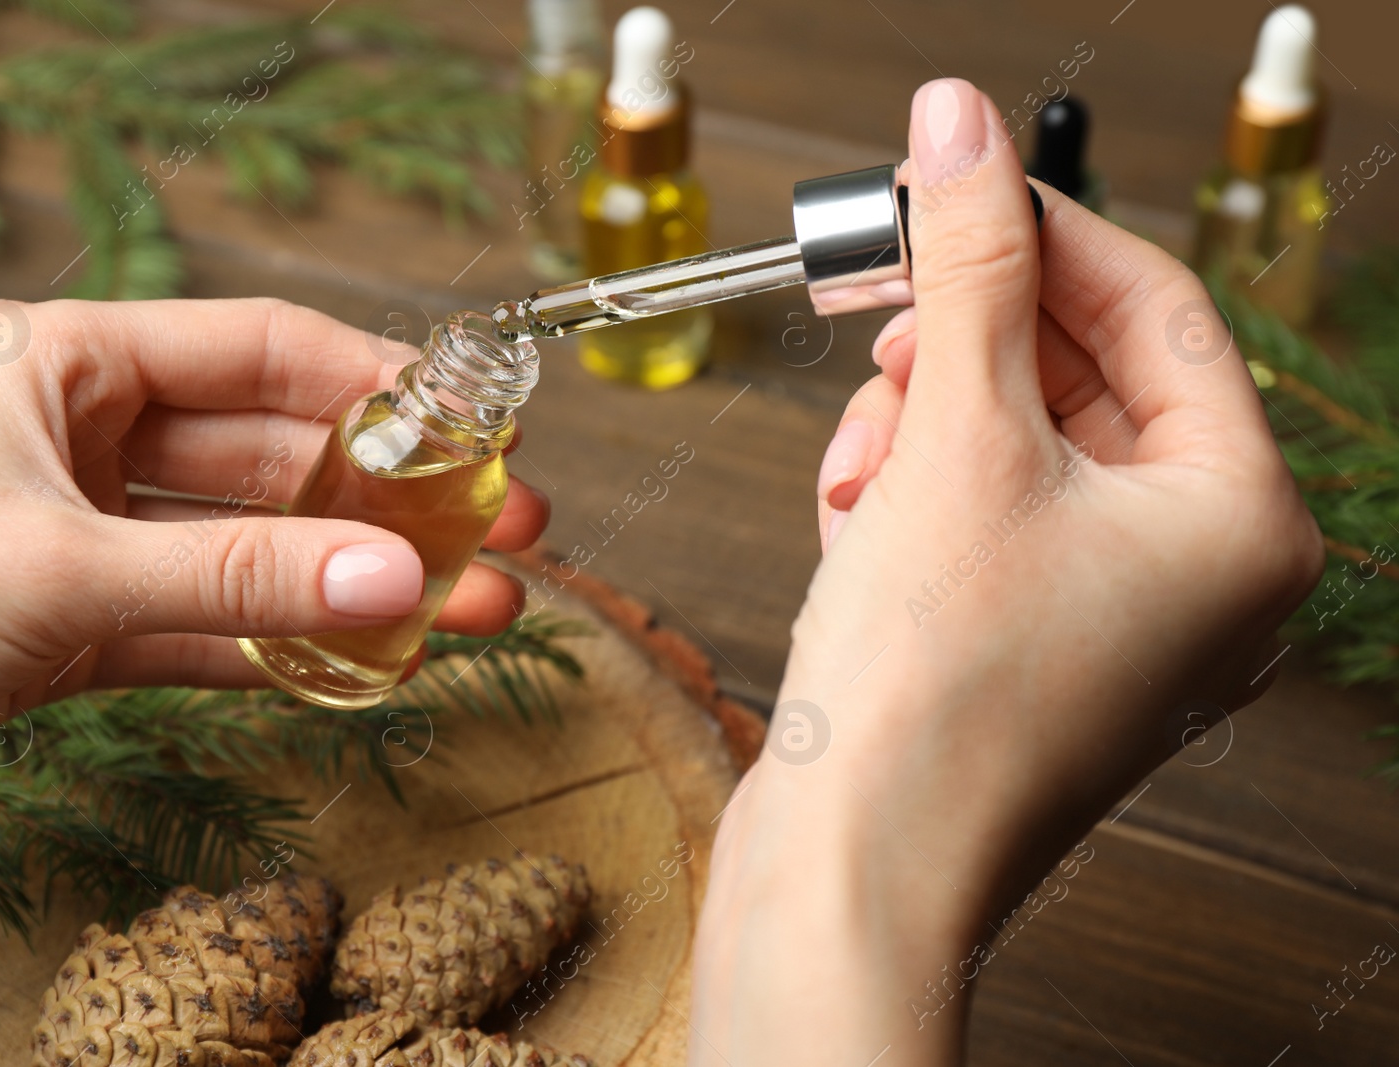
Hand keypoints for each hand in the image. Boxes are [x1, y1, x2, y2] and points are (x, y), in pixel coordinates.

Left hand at [0, 298, 548, 858]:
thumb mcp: (57, 572)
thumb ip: (236, 575)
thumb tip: (400, 581)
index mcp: (63, 364)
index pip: (259, 350)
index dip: (378, 386)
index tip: (477, 427)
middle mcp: (78, 438)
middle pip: (273, 458)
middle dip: (390, 502)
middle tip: (506, 534)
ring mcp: (79, 537)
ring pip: (249, 552)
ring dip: (355, 585)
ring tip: (474, 612)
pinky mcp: (69, 629)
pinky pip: (205, 627)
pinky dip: (284, 648)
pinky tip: (372, 664)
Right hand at [691, 79, 1320, 1063]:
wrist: (852, 870)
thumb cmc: (932, 697)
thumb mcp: (956, 437)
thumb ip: (968, 266)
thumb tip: (961, 128)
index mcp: (1239, 519)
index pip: (1155, 306)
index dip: (1040, 230)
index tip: (947, 183)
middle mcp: (1198, 571)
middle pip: (1080, 376)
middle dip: (963, 345)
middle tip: (882, 309)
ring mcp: (1115, 616)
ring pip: (1016, 444)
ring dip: (921, 424)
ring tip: (858, 467)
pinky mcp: (1031, 644)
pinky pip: (983, 514)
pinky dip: (912, 493)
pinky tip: (853, 518)